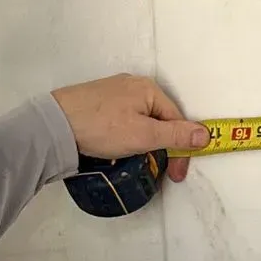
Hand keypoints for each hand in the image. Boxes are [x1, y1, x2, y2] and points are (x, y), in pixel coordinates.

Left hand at [51, 76, 209, 183]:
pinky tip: (118, 146)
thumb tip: (206, 134)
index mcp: (148, 89)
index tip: (176, 175)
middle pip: (160, 119)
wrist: (54, 124)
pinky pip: (124, 118)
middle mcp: (133, 85)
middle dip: (163, 146)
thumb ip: (175, 136)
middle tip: (158, 170)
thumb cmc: (101, 127)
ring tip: (137, 159)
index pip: (177, 121)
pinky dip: (129, 135)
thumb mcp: (143, 136)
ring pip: (141, 120)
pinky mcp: (98, 101)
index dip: (181, 150)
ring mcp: (113, 92)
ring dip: (145, 142)